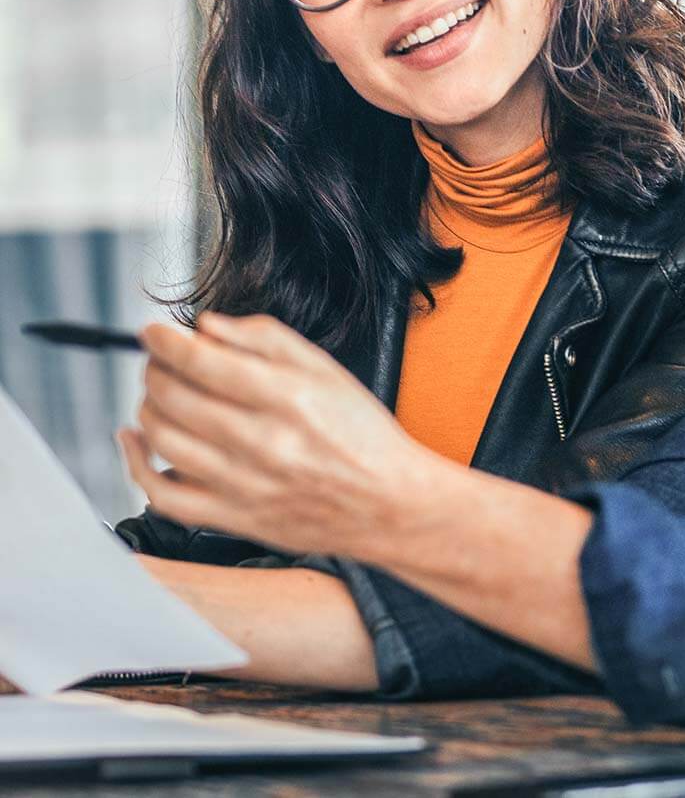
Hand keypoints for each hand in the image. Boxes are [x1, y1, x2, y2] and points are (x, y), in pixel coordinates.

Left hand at [120, 312, 426, 557]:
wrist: (388, 503)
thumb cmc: (362, 435)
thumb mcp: (327, 370)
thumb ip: (266, 339)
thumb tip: (207, 326)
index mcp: (288, 397)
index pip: (203, 362)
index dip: (165, 342)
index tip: (154, 332)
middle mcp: (262, 442)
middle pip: (175, 397)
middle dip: (155, 369)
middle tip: (161, 360)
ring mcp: (244, 484)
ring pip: (164, 439)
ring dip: (148, 406)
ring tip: (159, 393)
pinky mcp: (234, 518)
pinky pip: (164, 495)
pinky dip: (138, 465)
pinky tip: (138, 441)